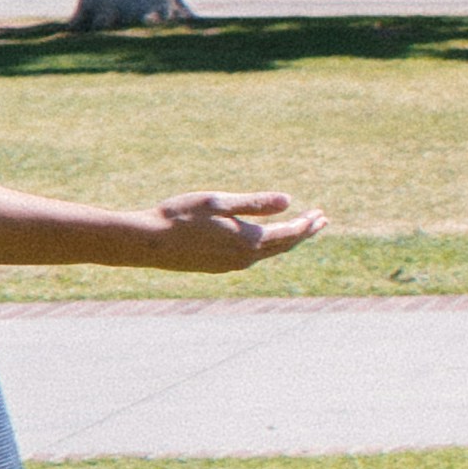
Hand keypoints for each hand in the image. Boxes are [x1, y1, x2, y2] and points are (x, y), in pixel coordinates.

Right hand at [139, 195, 322, 275]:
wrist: (146, 243)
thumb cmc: (179, 216)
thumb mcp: (217, 201)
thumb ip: (255, 202)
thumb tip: (290, 201)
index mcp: (248, 241)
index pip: (289, 233)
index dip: (307, 224)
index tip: (321, 214)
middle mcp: (244, 258)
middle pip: (284, 245)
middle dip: (304, 232)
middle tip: (321, 221)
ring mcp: (231, 265)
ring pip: (269, 253)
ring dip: (286, 240)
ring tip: (299, 229)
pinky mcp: (218, 267)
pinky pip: (252, 257)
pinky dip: (267, 247)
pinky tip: (265, 240)